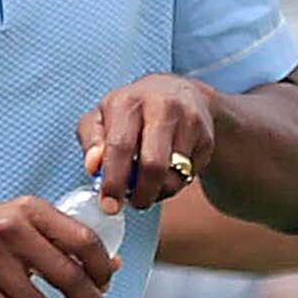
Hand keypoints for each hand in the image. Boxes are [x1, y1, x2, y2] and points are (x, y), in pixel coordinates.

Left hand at [76, 74, 220, 213]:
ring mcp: (189, 121)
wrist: (180, 93)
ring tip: (148, 187)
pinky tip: (166, 173)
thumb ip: (91, 141)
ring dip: (158, 192)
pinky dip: (175, 184)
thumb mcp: (102, 117)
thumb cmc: (132, 111)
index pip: (120, 146)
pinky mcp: (206, 137)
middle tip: (133, 204)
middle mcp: (161, 107)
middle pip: (153, 164)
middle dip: (141, 194)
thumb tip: (93, 166)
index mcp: (129, 101)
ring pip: (174, 176)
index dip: (114, 181)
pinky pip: (190, 175)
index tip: (109, 205)